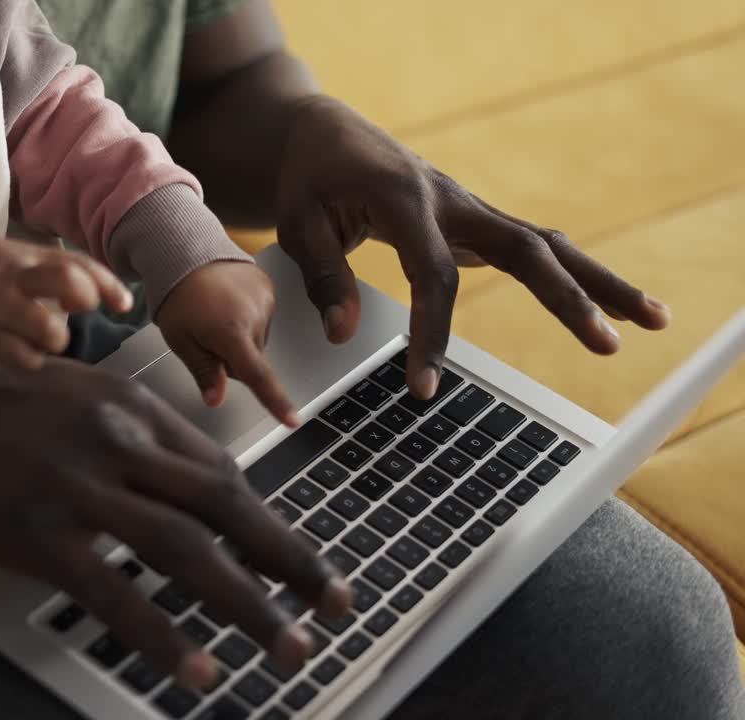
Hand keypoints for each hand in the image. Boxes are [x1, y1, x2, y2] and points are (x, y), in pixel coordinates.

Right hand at [0, 235, 133, 368]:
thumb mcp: (4, 256)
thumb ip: (42, 271)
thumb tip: (83, 297)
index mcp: (21, 256)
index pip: (75, 263)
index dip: (106, 283)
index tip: (124, 302)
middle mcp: (14, 280)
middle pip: (68, 283)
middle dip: (87, 299)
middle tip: (78, 312)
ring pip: (50, 330)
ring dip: (56, 339)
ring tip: (43, 337)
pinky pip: (24, 358)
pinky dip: (30, 359)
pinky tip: (20, 351)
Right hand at [0, 358, 349, 688]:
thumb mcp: (81, 399)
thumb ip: (141, 439)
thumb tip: (200, 487)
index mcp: (133, 409)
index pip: (224, 473)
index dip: (274, 521)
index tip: (305, 560)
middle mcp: (118, 442)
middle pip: (225, 508)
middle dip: (290, 561)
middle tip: (335, 603)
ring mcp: (79, 487)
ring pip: (186, 552)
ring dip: (248, 605)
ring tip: (288, 646)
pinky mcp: (39, 532)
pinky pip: (114, 593)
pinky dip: (163, 634)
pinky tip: (196, 666)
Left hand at [154, 261, 299, 426]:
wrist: (185, 251)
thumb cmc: (177, 295)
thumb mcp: (179, 339)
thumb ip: (202, 371)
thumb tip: (216, 400)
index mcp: (230, 331)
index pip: (258, 376)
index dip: (275, 402)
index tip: (293, 421)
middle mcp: (255, 315)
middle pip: (252, 360)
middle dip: (231, 358)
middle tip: (205, 336)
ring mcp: (266, 299)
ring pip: (257, 341)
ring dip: (239, 338)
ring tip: (215, 315)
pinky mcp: (269, 288)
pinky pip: (262, 319)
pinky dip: (246, 319)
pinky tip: (227, 305)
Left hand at [275, 95, 670, 398]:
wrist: (328, 134)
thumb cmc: (311, 177)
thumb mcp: (298, 223)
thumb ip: (324, 278)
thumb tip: (344, 333)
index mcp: (406, 199)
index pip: (433, 274)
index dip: (434, 332)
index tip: (425, 387)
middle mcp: (452, 200)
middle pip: (525, 249)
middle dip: (567, 298)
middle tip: (607, 345)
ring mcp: (471, 209)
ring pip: (547, 244)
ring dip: (600, 281)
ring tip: (656, 319)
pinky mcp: (477, 222)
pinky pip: (533, 248)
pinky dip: (574, 275)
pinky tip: (611, 304)